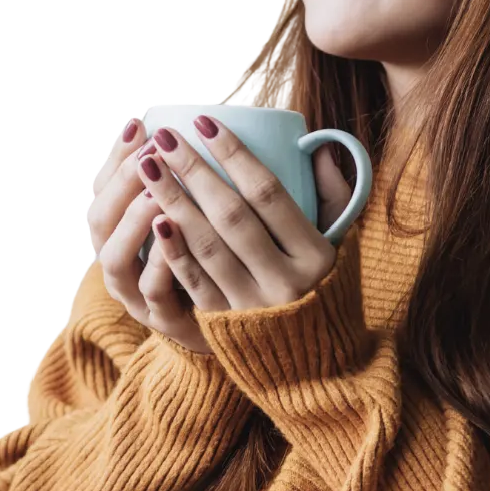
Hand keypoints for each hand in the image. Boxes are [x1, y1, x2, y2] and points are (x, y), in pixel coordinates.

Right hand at [87, 118, 213, 354]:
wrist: (235, 330)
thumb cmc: (209, 264)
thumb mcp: (187, 219)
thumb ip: (178, 183)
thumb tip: (177, 128)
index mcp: (116, 233)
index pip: (100, 189)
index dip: (115, 157)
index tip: (139, 124)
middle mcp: (116, 261)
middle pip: (99, 219)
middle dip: (122, 182)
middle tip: (151, 153)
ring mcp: (135, 294)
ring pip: (115, 256)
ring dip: (133, 220)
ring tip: (156, 192)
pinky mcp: (163, 319)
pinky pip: (153, 290)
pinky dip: (161, 261)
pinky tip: (176, 235)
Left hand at [143, 115, 354, 316]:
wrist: (317, 368)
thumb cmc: (325, 291)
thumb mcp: (341, 246)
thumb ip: (333, 196)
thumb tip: (318, 148)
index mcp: (316, 255)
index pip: (269, 194)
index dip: (234, 155)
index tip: (205, 122)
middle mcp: (285, 282)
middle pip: (231, 216)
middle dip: (194, 171)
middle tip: (164, 137)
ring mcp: (252, 306)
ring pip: (207, 246)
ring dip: (173, 202)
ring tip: (148, 166)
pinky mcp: (224, 326)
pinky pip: (193, 283)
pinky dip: (173, 251)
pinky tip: (153, 219)